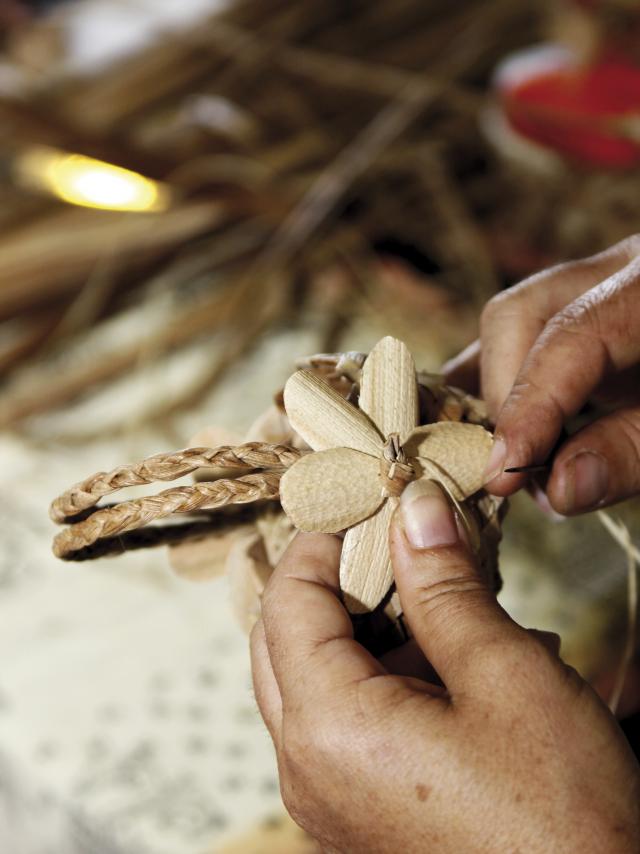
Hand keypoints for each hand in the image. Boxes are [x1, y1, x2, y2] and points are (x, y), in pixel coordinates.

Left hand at [251, 482, 639, 852]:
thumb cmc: (560, 818)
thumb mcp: (505, 678)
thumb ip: (445, 588)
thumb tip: (414, 513)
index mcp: (329, 730)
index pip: (286, 602)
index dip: (321, 543)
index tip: (364, 508)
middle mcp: (309, 770)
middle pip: (284, 641)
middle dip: (333, 583)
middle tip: (394, 549)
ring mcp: (328, 799)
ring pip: (314, 681)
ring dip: (365, 630)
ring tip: (442, 606)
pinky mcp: (357, 814)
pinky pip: (343, 724)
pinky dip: (381, 678)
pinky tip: (452, 665)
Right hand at [444, 234, 639, 513]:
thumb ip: (635, 452)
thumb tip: (557, 490)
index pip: (572, 335)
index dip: (531, 407)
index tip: (504, 474)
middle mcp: (620, 267)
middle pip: (521, 315)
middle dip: (510, 401)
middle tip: (526, 474)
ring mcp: (596, 280)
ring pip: (511, 323)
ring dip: (503, 396)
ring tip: (526, 457)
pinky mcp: (580, 304)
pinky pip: (519, 334)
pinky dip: (503, 380)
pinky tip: (499, 424)